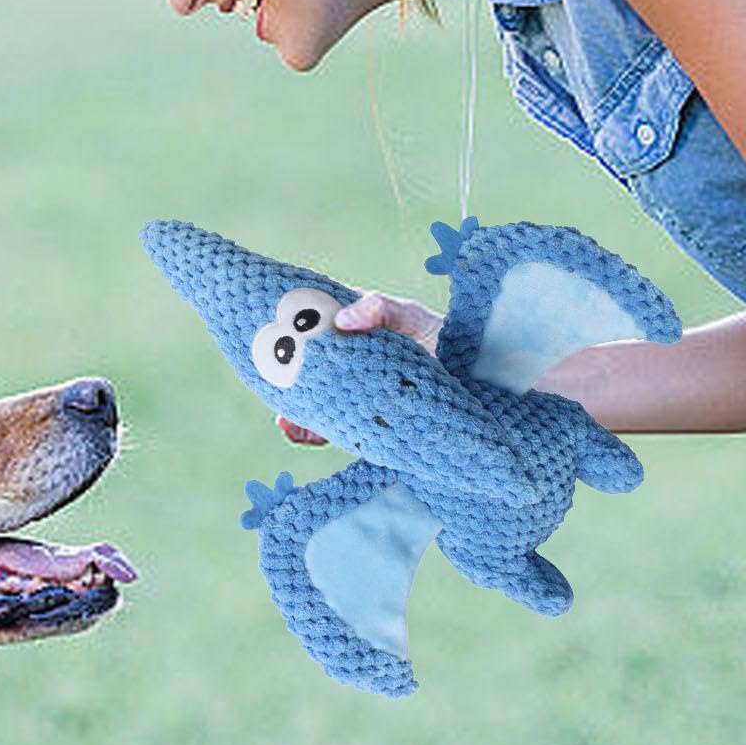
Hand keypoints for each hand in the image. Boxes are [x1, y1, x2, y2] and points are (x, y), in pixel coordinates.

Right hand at [276, 291, 444, 446]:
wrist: (480, 378)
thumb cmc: (443, 335)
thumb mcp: (408, 315)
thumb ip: (379, 309)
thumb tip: (344, 319)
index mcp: (353, 339)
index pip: (312, 337)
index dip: (287, 340)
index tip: (265, 341)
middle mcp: (352, 371)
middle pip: (310, 378)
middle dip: (287, 385)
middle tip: (272, 389)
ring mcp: (360, 399)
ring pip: (320, 407)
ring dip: (300, 415)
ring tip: (286, 422)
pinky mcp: (372, 426)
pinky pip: (340, 433)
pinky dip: (319, 435)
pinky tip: (305, 435)